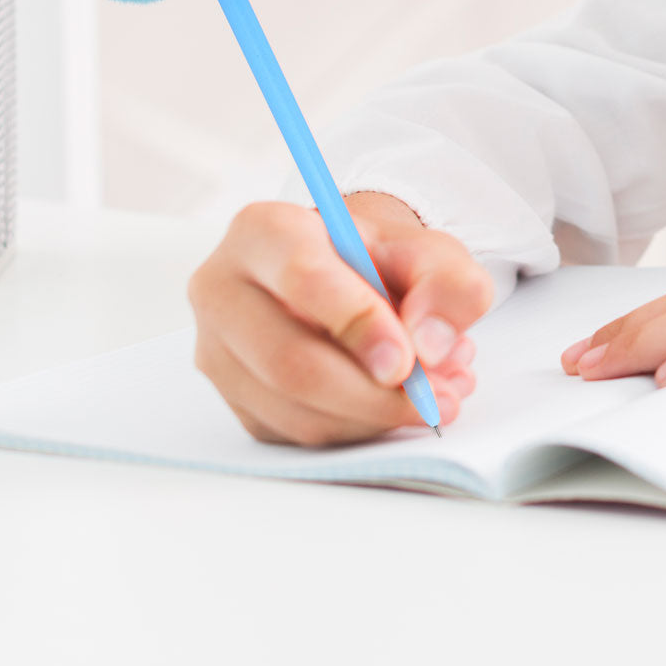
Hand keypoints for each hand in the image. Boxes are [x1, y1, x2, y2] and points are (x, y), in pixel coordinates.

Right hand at [189, 193, 493, 445]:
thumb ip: (447, 284)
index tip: (408, 361)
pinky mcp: (235, 400)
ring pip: (295, 409)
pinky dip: (357, 432)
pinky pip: (296, 436)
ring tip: (432, 396)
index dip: (358, 323)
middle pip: (289, 360)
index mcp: (262, 230)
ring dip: (374, 418)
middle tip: (437, 399)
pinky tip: (394, 406)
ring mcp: (217, 350)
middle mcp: (222, 288)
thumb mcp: (430, 252)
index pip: (301, 276)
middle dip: (373, 393)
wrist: (346, 280)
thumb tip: (430, 347)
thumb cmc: (380, 262)